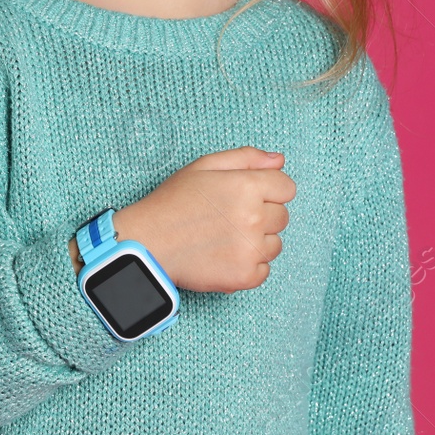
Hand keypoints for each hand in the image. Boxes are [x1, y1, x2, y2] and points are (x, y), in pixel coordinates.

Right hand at [111, 146, 294, 292]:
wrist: (147, 243)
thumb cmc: (172, 202)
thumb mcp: (203, 166)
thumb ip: (245, 158)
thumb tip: (280, 160)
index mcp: (246, 186)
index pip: (287, 187)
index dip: (267, 190)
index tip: (245, 196)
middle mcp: (254, 218)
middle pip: (282, 216)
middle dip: (262, 215)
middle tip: (228, 217)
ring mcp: (251, 249)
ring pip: (275, 244)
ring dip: (257, 241)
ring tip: (224, 238)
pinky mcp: (245, 276)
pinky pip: (264, 270)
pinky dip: (248, 266)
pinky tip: (224, 256)